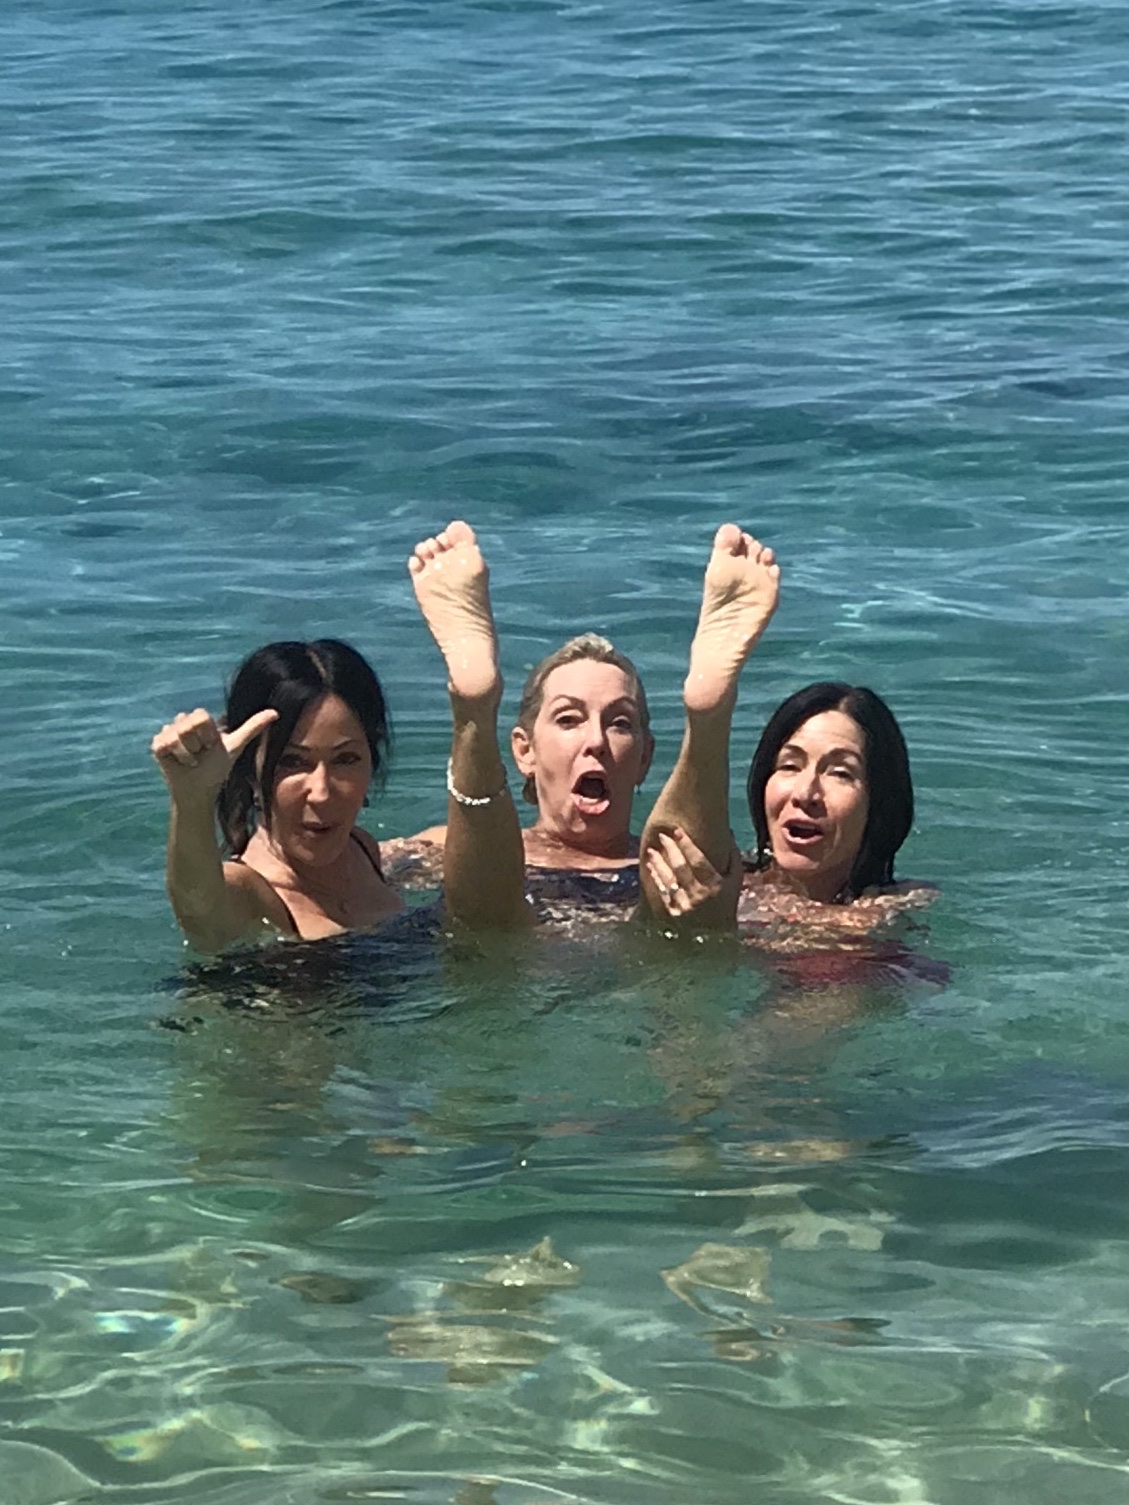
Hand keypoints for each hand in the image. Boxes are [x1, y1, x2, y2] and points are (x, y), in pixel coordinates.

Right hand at [151, 707, 277, 800]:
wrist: (200, 790)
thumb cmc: (217, 768)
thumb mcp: (235, 746)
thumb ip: (253, 728)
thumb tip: (276, 712)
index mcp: (201, 720)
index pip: (201, 716)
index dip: (208, 735)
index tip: (212, 746)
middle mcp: (183, 722)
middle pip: (187, 722)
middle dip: (197, 743)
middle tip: (200, 754)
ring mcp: (168, 732)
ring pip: (175, 734)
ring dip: (187, 753)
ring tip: (190, 761)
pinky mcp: (157, 744)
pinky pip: (164, 743)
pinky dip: (175, 757)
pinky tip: (178, 763)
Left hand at [645, 826, 740, 920]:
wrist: (717, 935)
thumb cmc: (727, 901)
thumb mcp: (735, 880)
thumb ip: (732, 857)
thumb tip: (728, 833)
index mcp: (715, 886)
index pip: (698, 861)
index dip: (687, 844)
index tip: (678, 830)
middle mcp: (699, 896)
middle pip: (681, 868)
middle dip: (671, 849)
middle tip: (662, 835)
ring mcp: (685, 906)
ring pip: (668, 880)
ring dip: (658, 863)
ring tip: (651, 850)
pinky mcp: (674, 914)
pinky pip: (663, 892)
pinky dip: (657, 878)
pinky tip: (651, 867)